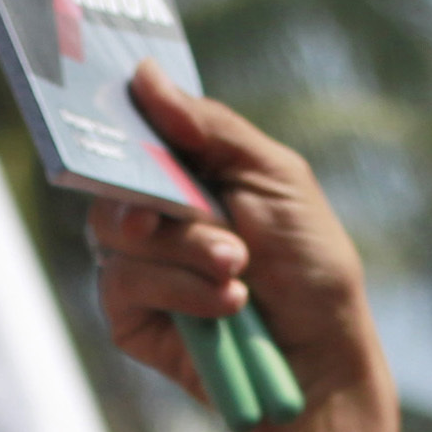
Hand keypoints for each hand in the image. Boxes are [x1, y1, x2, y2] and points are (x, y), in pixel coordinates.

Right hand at [84, 71, 384, 427]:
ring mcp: (137, 263)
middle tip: (226, 237)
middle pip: (112, 179)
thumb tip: (144, 75)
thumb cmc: (309, 265)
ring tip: (239, 272)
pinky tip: (227, 307)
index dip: (121, 118)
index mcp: (186, 170)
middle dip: (170, 203)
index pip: (133, 129)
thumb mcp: (277, 176)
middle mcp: (153, 212)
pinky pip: (121, 283)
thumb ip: (212, 127)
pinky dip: (180, 291)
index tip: (120, 104)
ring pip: (116, 232)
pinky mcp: (129, 316)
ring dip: (187, 252)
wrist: (319, 356)